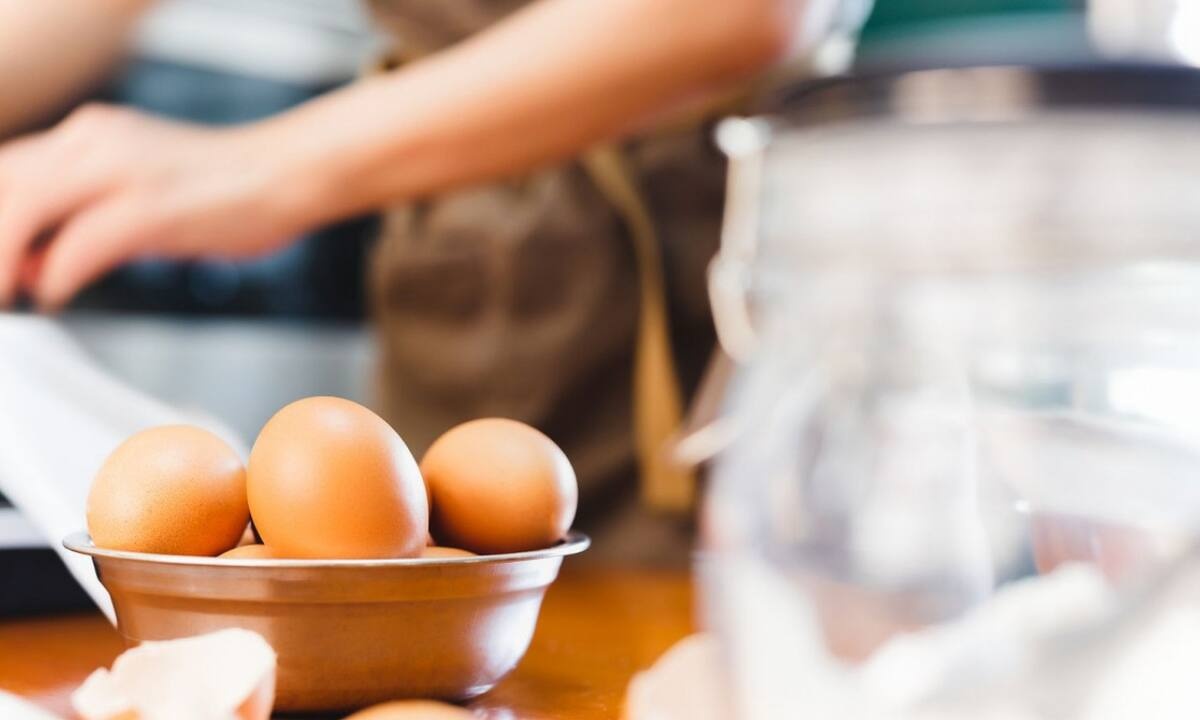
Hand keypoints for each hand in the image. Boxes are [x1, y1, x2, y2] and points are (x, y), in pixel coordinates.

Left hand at [0, 104, 308, 309]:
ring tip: (9, 298)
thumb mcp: (139, 201)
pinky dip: (57, 275)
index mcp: (89, 136)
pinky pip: (80, 242)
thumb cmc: (226, 192)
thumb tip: (30, 265)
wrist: (287, 173)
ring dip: (6, 261)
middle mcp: (94, 140)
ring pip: (24, 209)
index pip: (6, 172)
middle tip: (0, 290)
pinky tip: (56, 297)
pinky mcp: (150, 205)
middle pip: (3, 187)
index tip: (3, 266)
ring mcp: (121, 169)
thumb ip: (82, 225)